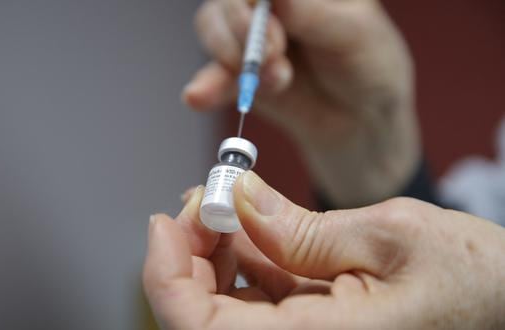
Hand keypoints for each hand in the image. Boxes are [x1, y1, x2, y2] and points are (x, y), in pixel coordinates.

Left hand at [144, 172, 504, 328]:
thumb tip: (237, 199)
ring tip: (230, 202)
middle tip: (206, 198)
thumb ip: (301, 227)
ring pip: (228, 305)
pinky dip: (246, 257)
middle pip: (205, 316)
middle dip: (192, 254)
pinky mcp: (314, 326)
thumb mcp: (390, 236)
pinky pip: (259, 299)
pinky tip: (254, 222)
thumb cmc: (473, 279)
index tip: (165, 222)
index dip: (166, 277)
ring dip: (216, 251)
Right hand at [183, 0, 420, 206]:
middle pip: (228, 1)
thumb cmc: (369, 67)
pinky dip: (205, 87)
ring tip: (277, 83)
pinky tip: (197, 97)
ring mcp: (250, 38)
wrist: (361, 124)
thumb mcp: (354, 35)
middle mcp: (269, 4)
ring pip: (212, 29)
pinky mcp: (239, 75)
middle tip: (275, 56)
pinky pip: (211, 75)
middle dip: (245, 30)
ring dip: (234, 59)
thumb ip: (311, 13)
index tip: (266, 14)